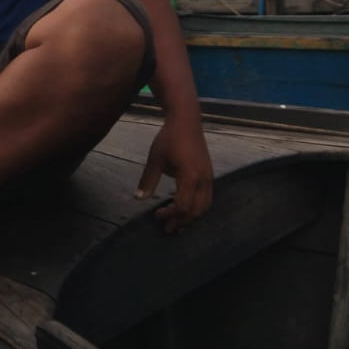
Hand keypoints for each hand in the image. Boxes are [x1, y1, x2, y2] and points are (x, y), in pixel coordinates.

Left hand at [136, 115, 214, 231]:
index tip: (157, 216)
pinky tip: (185, 209)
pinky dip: (197, 208)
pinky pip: (207, 198)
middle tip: (167, 228)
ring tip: (177, 223)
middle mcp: (203, 180)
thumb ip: (148, 180)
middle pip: (196, 210)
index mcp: (189, 177)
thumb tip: (138, 198)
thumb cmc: (168, 138)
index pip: (183, 206)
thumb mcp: (155, 159)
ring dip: (191, 217)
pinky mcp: (210, 175)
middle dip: (182, 221)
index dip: (170, 215)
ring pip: (205, 206)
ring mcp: (209, 177)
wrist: (186, 121)